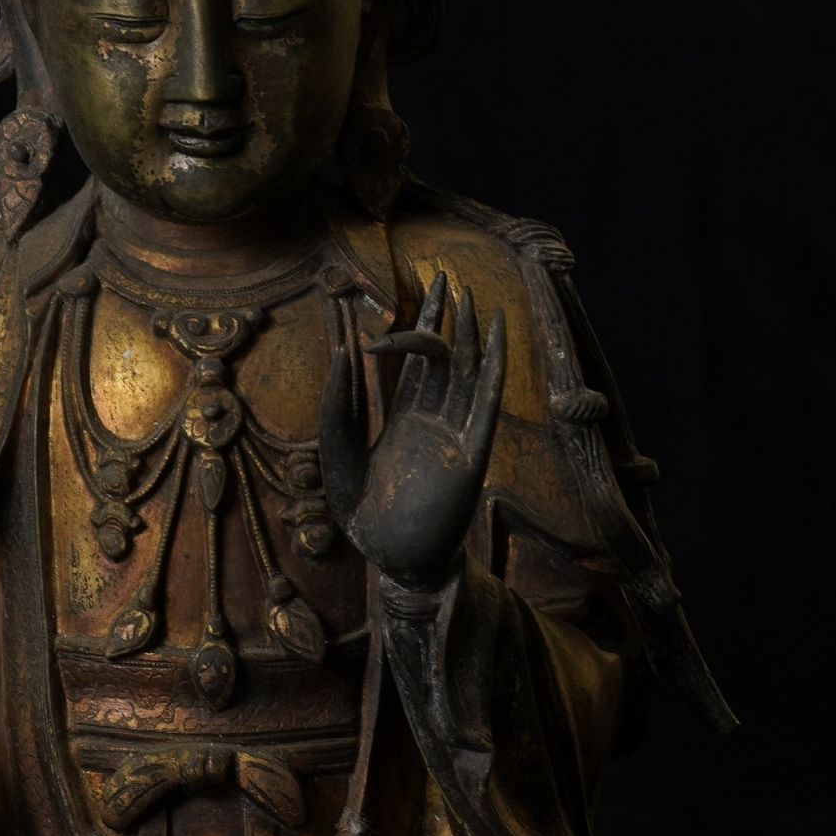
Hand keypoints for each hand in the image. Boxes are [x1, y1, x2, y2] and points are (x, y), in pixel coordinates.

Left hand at [320, 271, 506, 589]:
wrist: (391, 560)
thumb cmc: (364, 514)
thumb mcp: (338, 451)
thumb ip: (338, 405)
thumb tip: (342, 351)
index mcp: (404, 420)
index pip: (414, 364)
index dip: (407, 333)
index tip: (375, 326)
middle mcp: (434, 421)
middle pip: (444, 357)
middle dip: (444, 318)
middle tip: (444, 275)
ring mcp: (455, 435)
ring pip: (465, 372)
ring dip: (467, 334)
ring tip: (468, 294)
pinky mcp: (471, 453)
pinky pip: (485, 402)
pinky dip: (492, 367)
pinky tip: (496, 337)